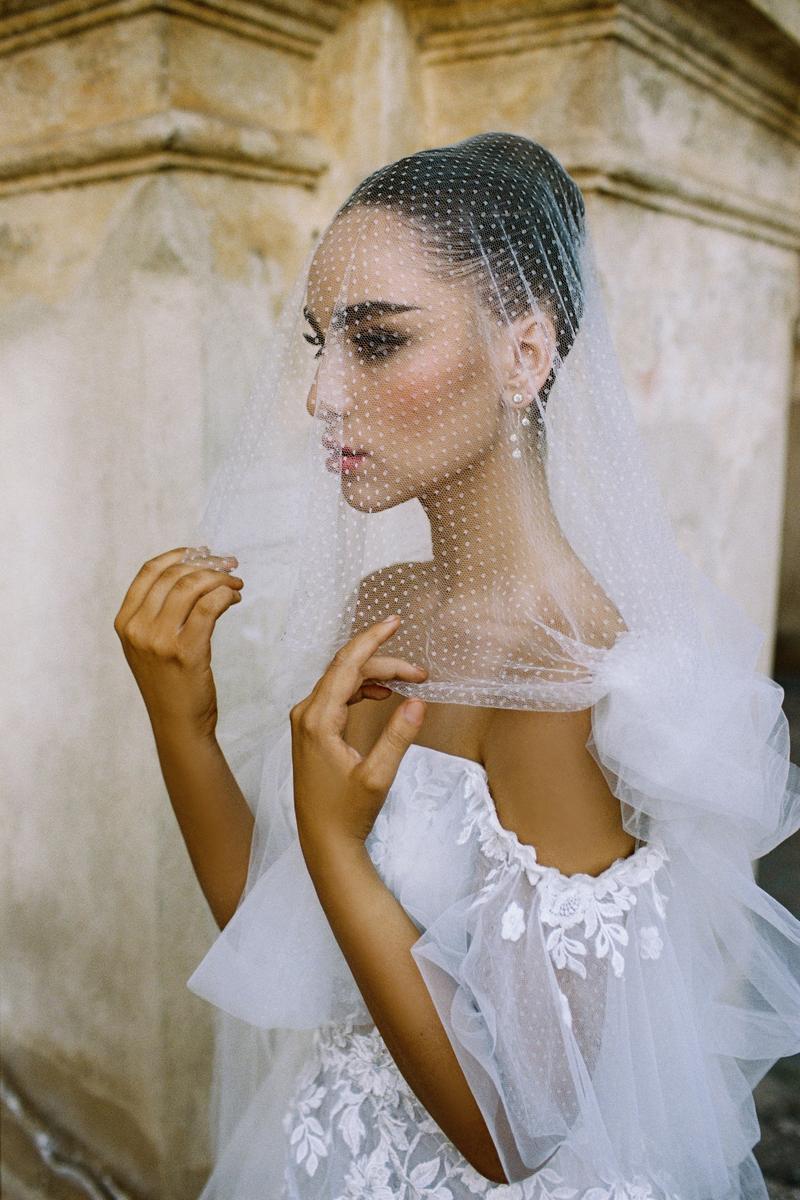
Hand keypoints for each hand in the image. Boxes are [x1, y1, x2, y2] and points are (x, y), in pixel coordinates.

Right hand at [113, 546, 243, 740]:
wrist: (177, 723)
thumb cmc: (170, 682)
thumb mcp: (149, 645)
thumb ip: (158, 612)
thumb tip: (190, 572)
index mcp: (125, 622)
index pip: (149, 571)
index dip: (179, 555)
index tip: (204, 553)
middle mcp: (137, 628)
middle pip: (174, 575)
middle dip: (207, 564)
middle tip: (229, 566)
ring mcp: (159, 640)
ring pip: (192, 587)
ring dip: (220, 578)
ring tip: (235, 583)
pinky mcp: (186, 651)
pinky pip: (210, 606)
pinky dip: (226, 595)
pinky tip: (234, 598)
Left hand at [290, 615, 427, 845]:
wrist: (323, 841)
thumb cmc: (347, 813)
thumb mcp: (378, 776)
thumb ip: (397, 737)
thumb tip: (417, 701)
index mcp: (318, 719)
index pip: (347, 664)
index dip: (373, 639)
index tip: (396, 621)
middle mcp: (306, 713)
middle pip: (346, 669)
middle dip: (384, 663)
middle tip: (420, 672)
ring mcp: (306, 721)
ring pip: (342, 681)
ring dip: (375, 675)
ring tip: (409, 680)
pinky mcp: (311, 730)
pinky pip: (337, 695)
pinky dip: (361, 688)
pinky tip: (382, 693)